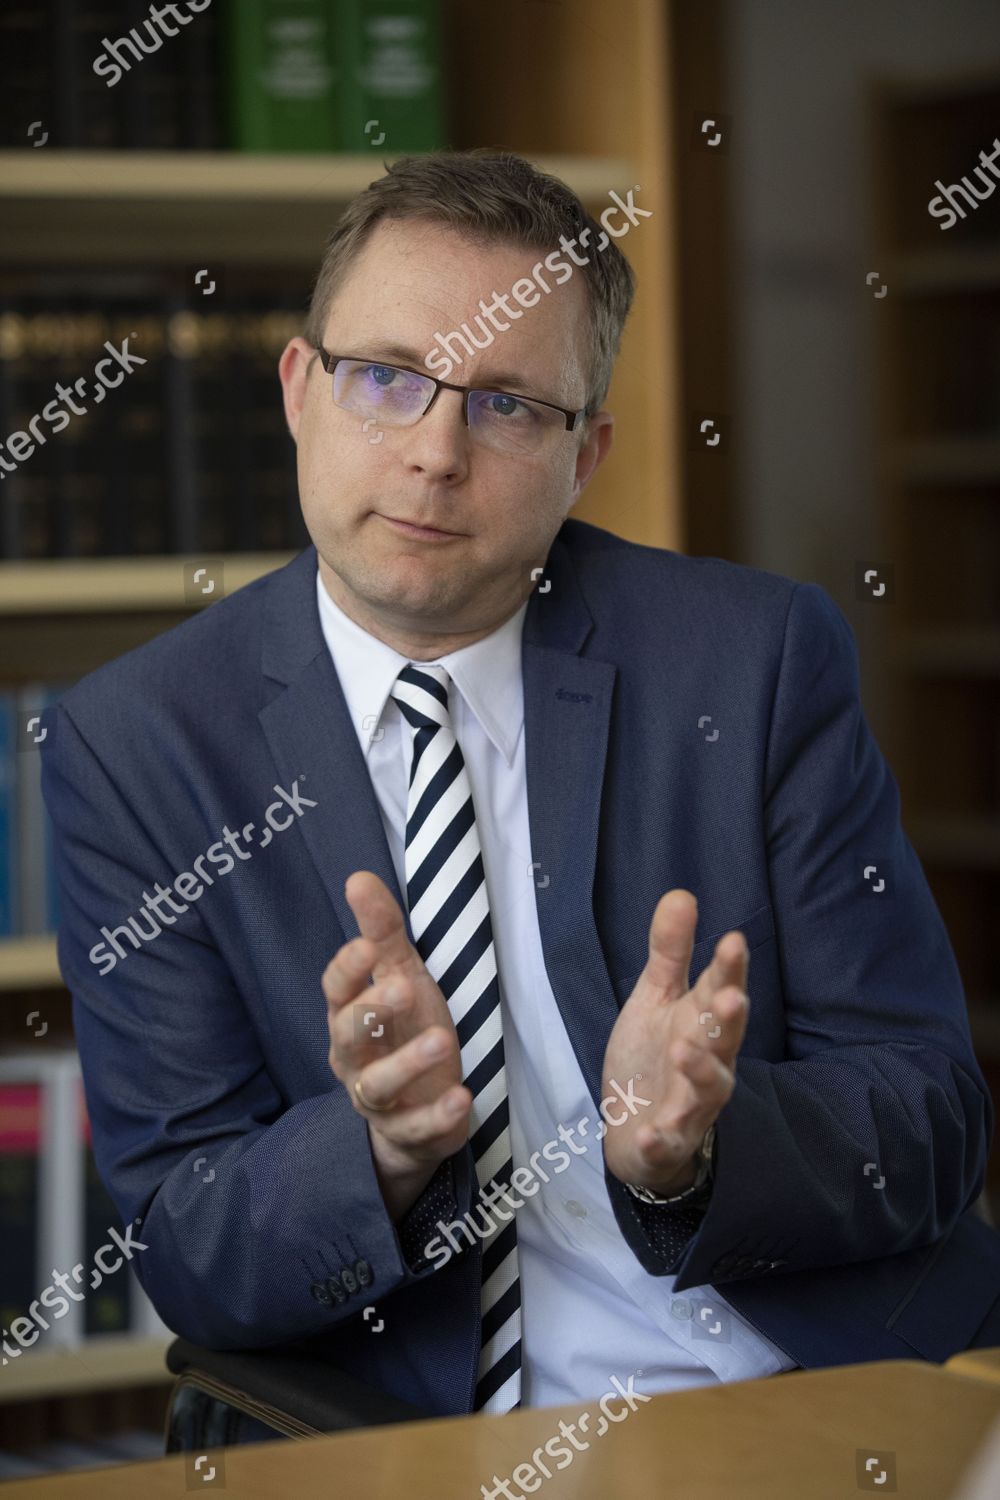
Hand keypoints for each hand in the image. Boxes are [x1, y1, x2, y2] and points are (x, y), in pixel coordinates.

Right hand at [323, 871, 471, 1215]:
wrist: (415, 1109)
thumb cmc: (403, 1031)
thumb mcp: (401, 975)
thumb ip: (382, 931)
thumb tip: (359, 877)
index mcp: (348, 1016)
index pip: (335, 990)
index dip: (348, 969)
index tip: (367, 945)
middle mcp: (354, 1058)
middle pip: (348, 1035)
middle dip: (373, 1010)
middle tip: (404, 986)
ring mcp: (378, 1099)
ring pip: (378, 1084)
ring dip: (408, 1062)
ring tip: (441, 1039)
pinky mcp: (408, 1131)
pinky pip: (417, 1127)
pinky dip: (438, 1115)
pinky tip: (461, 1096)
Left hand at [601, 890, 748, 1194]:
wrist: (634, 1126)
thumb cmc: (654, 1056)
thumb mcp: (655, 997)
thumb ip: (670, 952)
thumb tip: (681, 893)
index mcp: (703, 1021)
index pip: (721, 989)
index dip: (729, 968)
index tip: (733, 940)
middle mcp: (708, 1061)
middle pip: (726, 1039)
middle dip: (730, 1019)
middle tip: (730, 997)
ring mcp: (691, 1104)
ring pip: (708, 1090)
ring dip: (701, 1072)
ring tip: (686, 1050)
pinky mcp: (669, 1140)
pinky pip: (668, 1142)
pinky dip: (661, 1139)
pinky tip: (649, 1133)